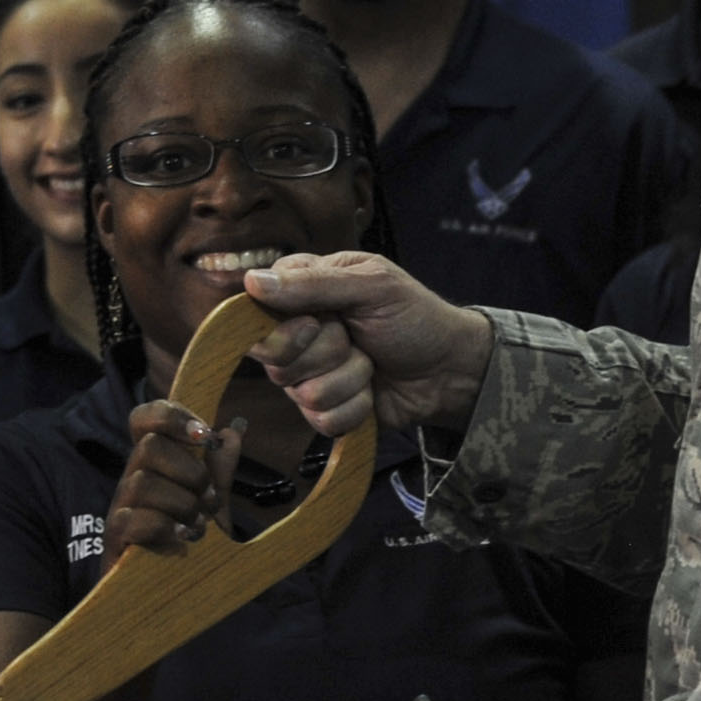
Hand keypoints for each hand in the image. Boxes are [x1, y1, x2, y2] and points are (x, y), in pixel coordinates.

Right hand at [106, 404, 243, 555]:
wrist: (167, 591)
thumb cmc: (186, 539)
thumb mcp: (211, 500)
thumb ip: (220, 468)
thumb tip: (233, 431)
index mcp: (153, 464)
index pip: (144, 419)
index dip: (171, 416)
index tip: (205, 435)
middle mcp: (132, 478)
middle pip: (149, 447)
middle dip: (191, 472)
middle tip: (210, 500)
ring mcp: (120, 507)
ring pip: (142, 482)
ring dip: (181, 504)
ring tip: (198, 526)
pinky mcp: (114, 537)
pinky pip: (131, 519)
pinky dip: (162, 527)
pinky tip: (181, 539)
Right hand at [237, 254, 498, 440]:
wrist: (448, 371)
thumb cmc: (414, 317)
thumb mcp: (372, 285)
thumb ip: (312, 283)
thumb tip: (252, 281)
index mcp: (301, 290)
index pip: (254, 314)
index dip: (284, 328)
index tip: (316, 322)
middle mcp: (295, 333)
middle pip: (275, 360)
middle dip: (328, 352)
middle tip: (356, 337)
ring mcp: (308, 374)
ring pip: (301, 393)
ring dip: (349, 379)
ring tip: (371, 363)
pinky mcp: (323, 410)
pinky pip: (321, 420)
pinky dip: (356, 406)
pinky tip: (371, 391)